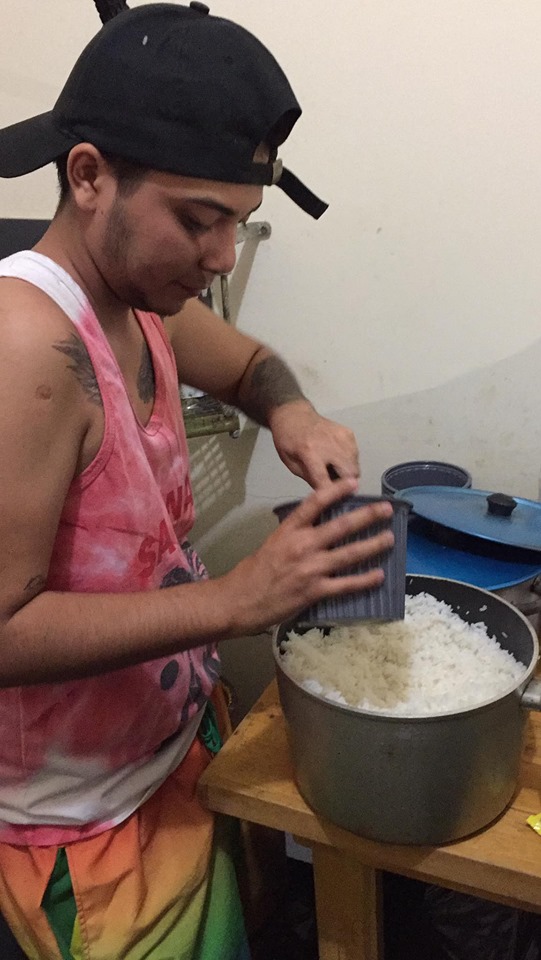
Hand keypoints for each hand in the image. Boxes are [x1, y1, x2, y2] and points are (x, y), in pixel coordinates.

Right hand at [219, 478, 393, 634]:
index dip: (337, 490)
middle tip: (386, 509)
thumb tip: (316, 529)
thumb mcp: (272, 543)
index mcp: (289, 530)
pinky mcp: (315, 591)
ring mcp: (311, 568)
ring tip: (390, 538)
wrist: (239, 601)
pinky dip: (365, 580)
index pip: (316, 502)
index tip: (354, 482)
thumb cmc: (252, 573)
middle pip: (342, 525)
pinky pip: (346, 584)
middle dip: (368, 516)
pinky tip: (379, 575)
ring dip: (373, 545)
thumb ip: (295, 536)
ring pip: (350, 554)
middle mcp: (303, 545)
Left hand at [268, 400, 359, 488]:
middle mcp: (330, 444)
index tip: (334, 502)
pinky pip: (356, 455)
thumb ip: (311, 479)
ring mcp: (342, 437)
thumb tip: (328, 494)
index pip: (326, 481)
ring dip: (347, 473)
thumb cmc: (288, 441)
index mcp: (310, 453)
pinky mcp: (349, 433)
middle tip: (334, 485)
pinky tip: (336, 457)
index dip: (331, 495)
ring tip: (333, 468)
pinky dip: (349, 461)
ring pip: (356, 466)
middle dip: (345, 485)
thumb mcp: (291, 464)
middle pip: (350, 474)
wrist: (294, 415)